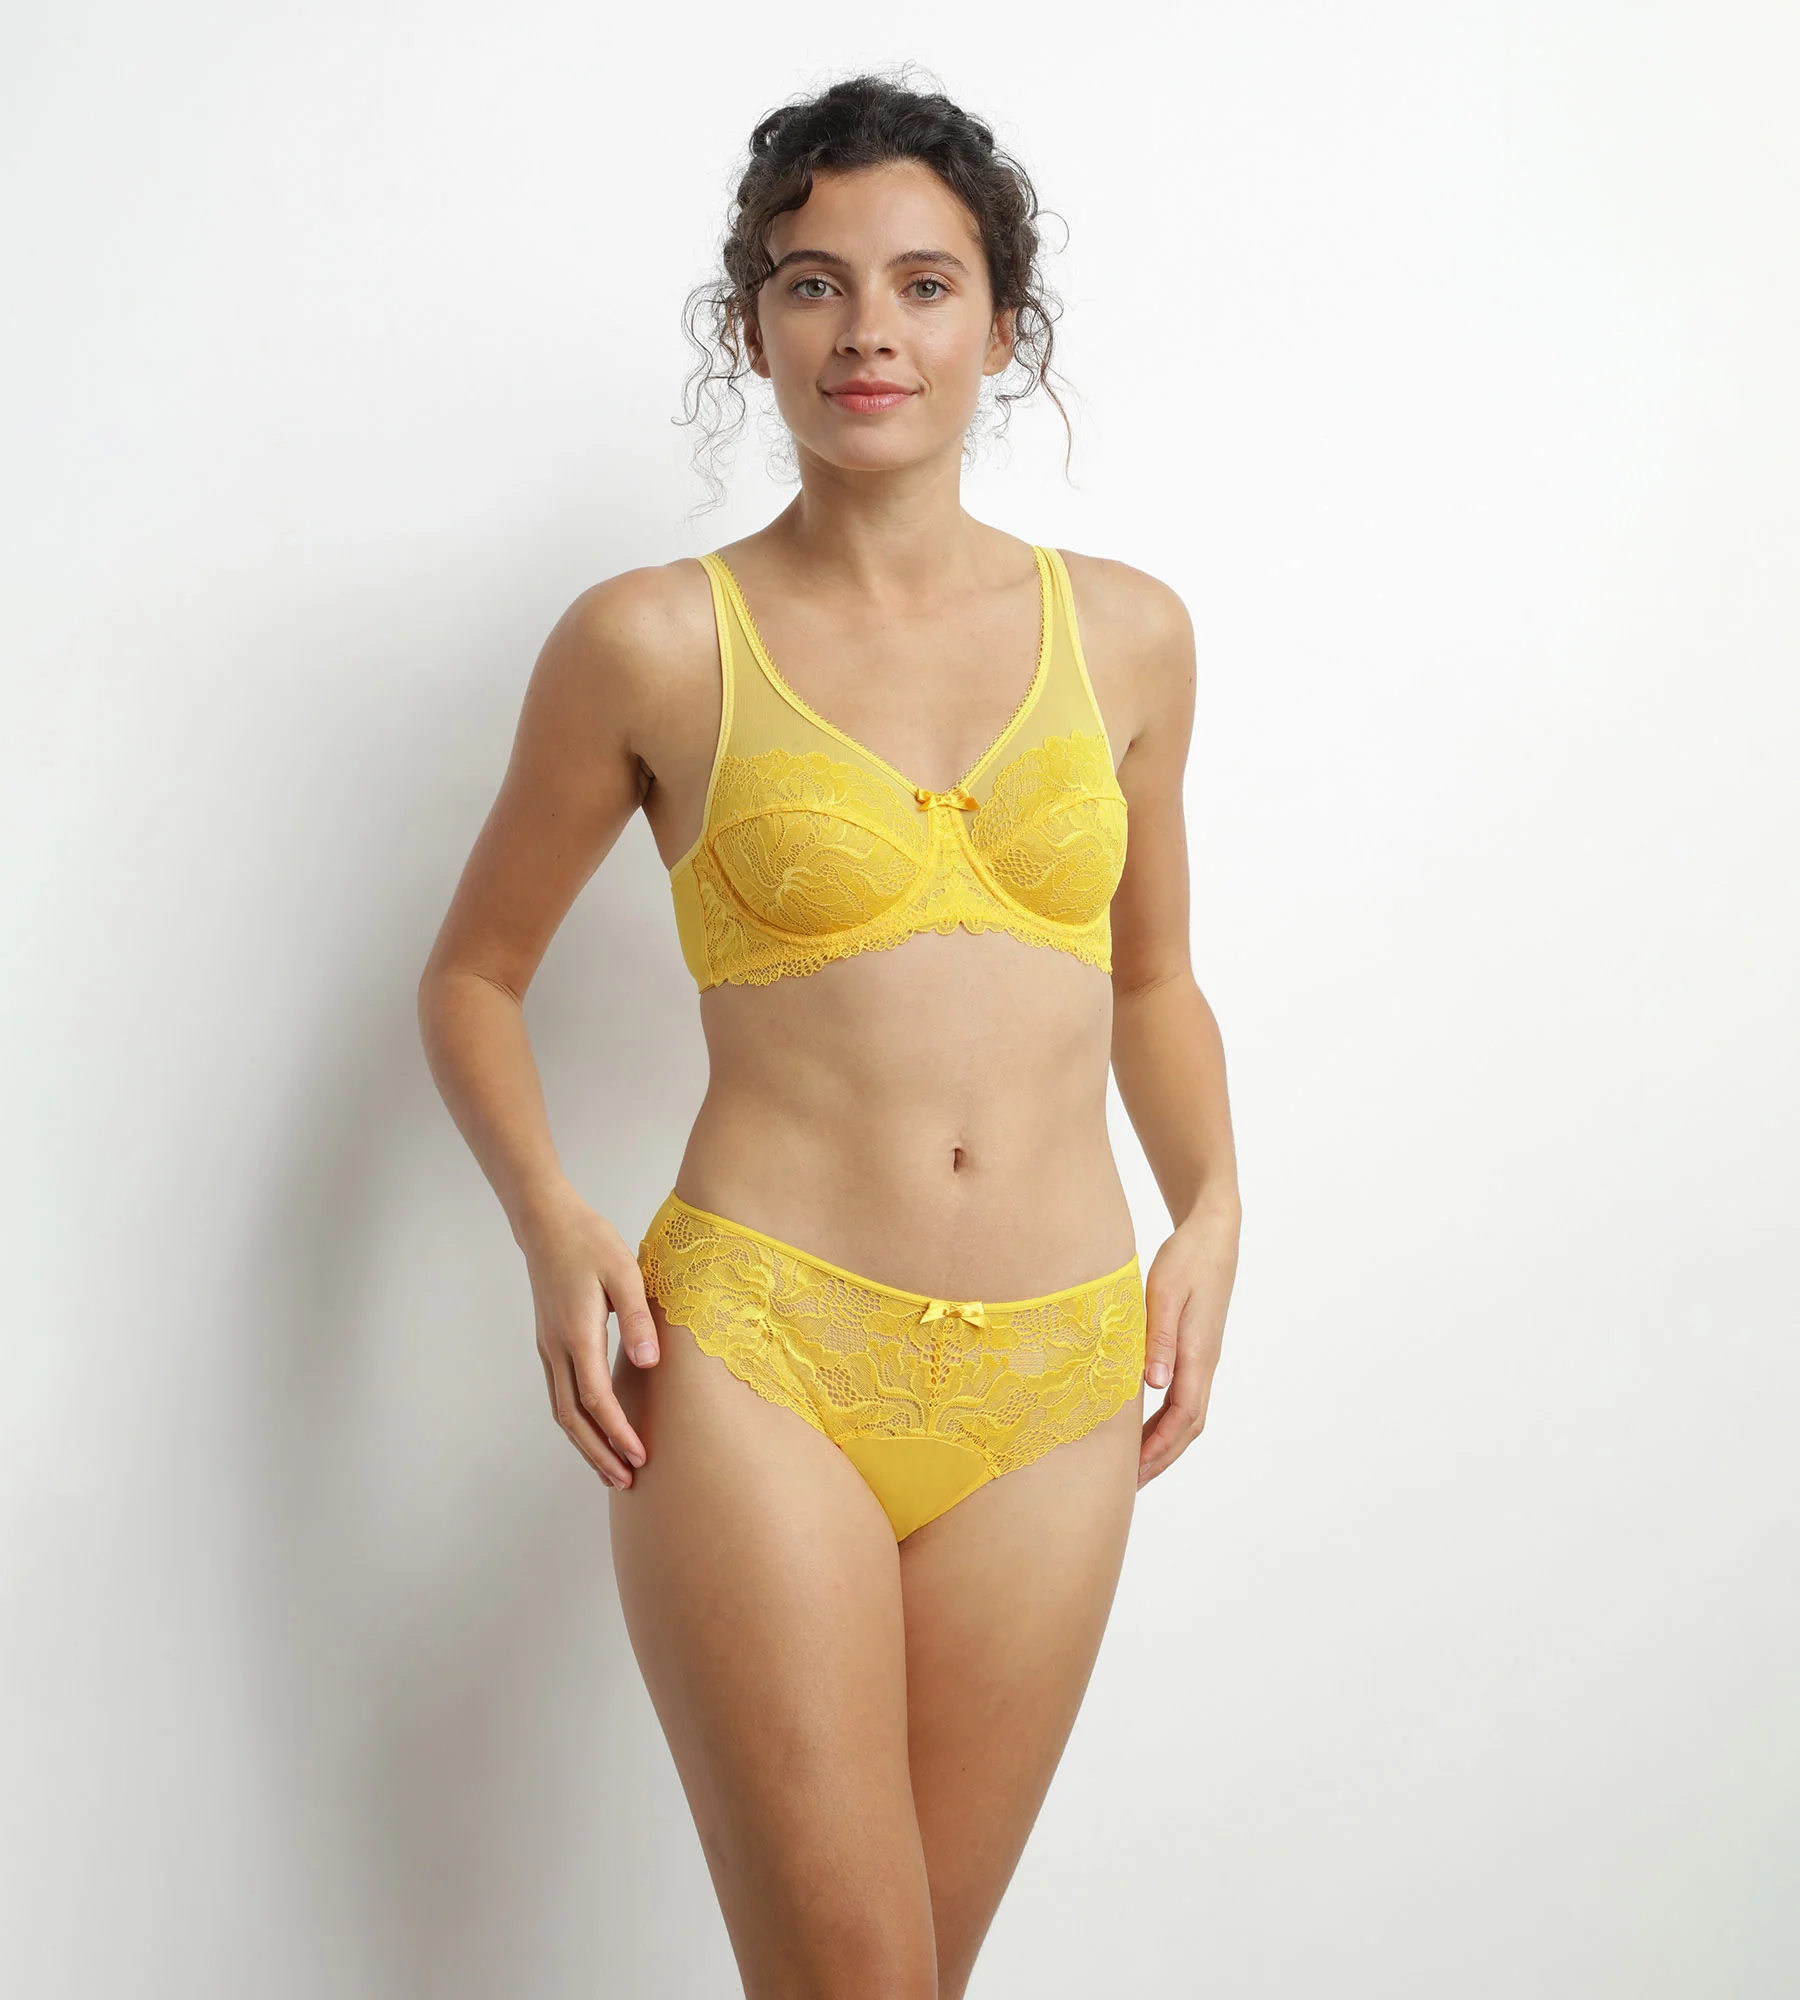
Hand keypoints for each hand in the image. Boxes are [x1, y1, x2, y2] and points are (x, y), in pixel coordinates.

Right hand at [518, 1191, 661, 1489]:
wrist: (547, 1223)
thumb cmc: (590, 1242)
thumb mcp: (624, 1272)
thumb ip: (638, 1317)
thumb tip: (649, 1362)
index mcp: (577, 1333)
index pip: (595, 1398)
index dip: (618, 1431)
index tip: (641, 1456)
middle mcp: (556, 1347)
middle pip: (572, 1418)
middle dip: (598, 1453)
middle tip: (626, 1482)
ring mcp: (548, 1347)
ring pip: (561, 1410)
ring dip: (585, 1444)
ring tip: (612, 1470)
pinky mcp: (549, 1343)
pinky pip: (559, 1395)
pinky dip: (576, 1423)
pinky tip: (594, 1432)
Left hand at [1138, 1200, 1239, 1487]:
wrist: (1213, 1234)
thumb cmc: (1186, 1259)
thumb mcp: (1166, 1293)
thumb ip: (1159, 1338)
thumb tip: (1155, 1385)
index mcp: (1198, 1354)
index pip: (1184, 1416)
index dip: (1159, 1447)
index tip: (1134, 1473)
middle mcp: (1204, 1362)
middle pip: (1189, 1425)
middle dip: (1161, 1458)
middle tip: (1128, 1486)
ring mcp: (1202, 1357)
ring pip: (1187, 1413)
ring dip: (1163, 1442)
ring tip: (1132, 1466)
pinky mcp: (1195, 1349)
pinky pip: (1183, 1396)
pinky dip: (1164, 1418)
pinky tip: (1142, 1424)